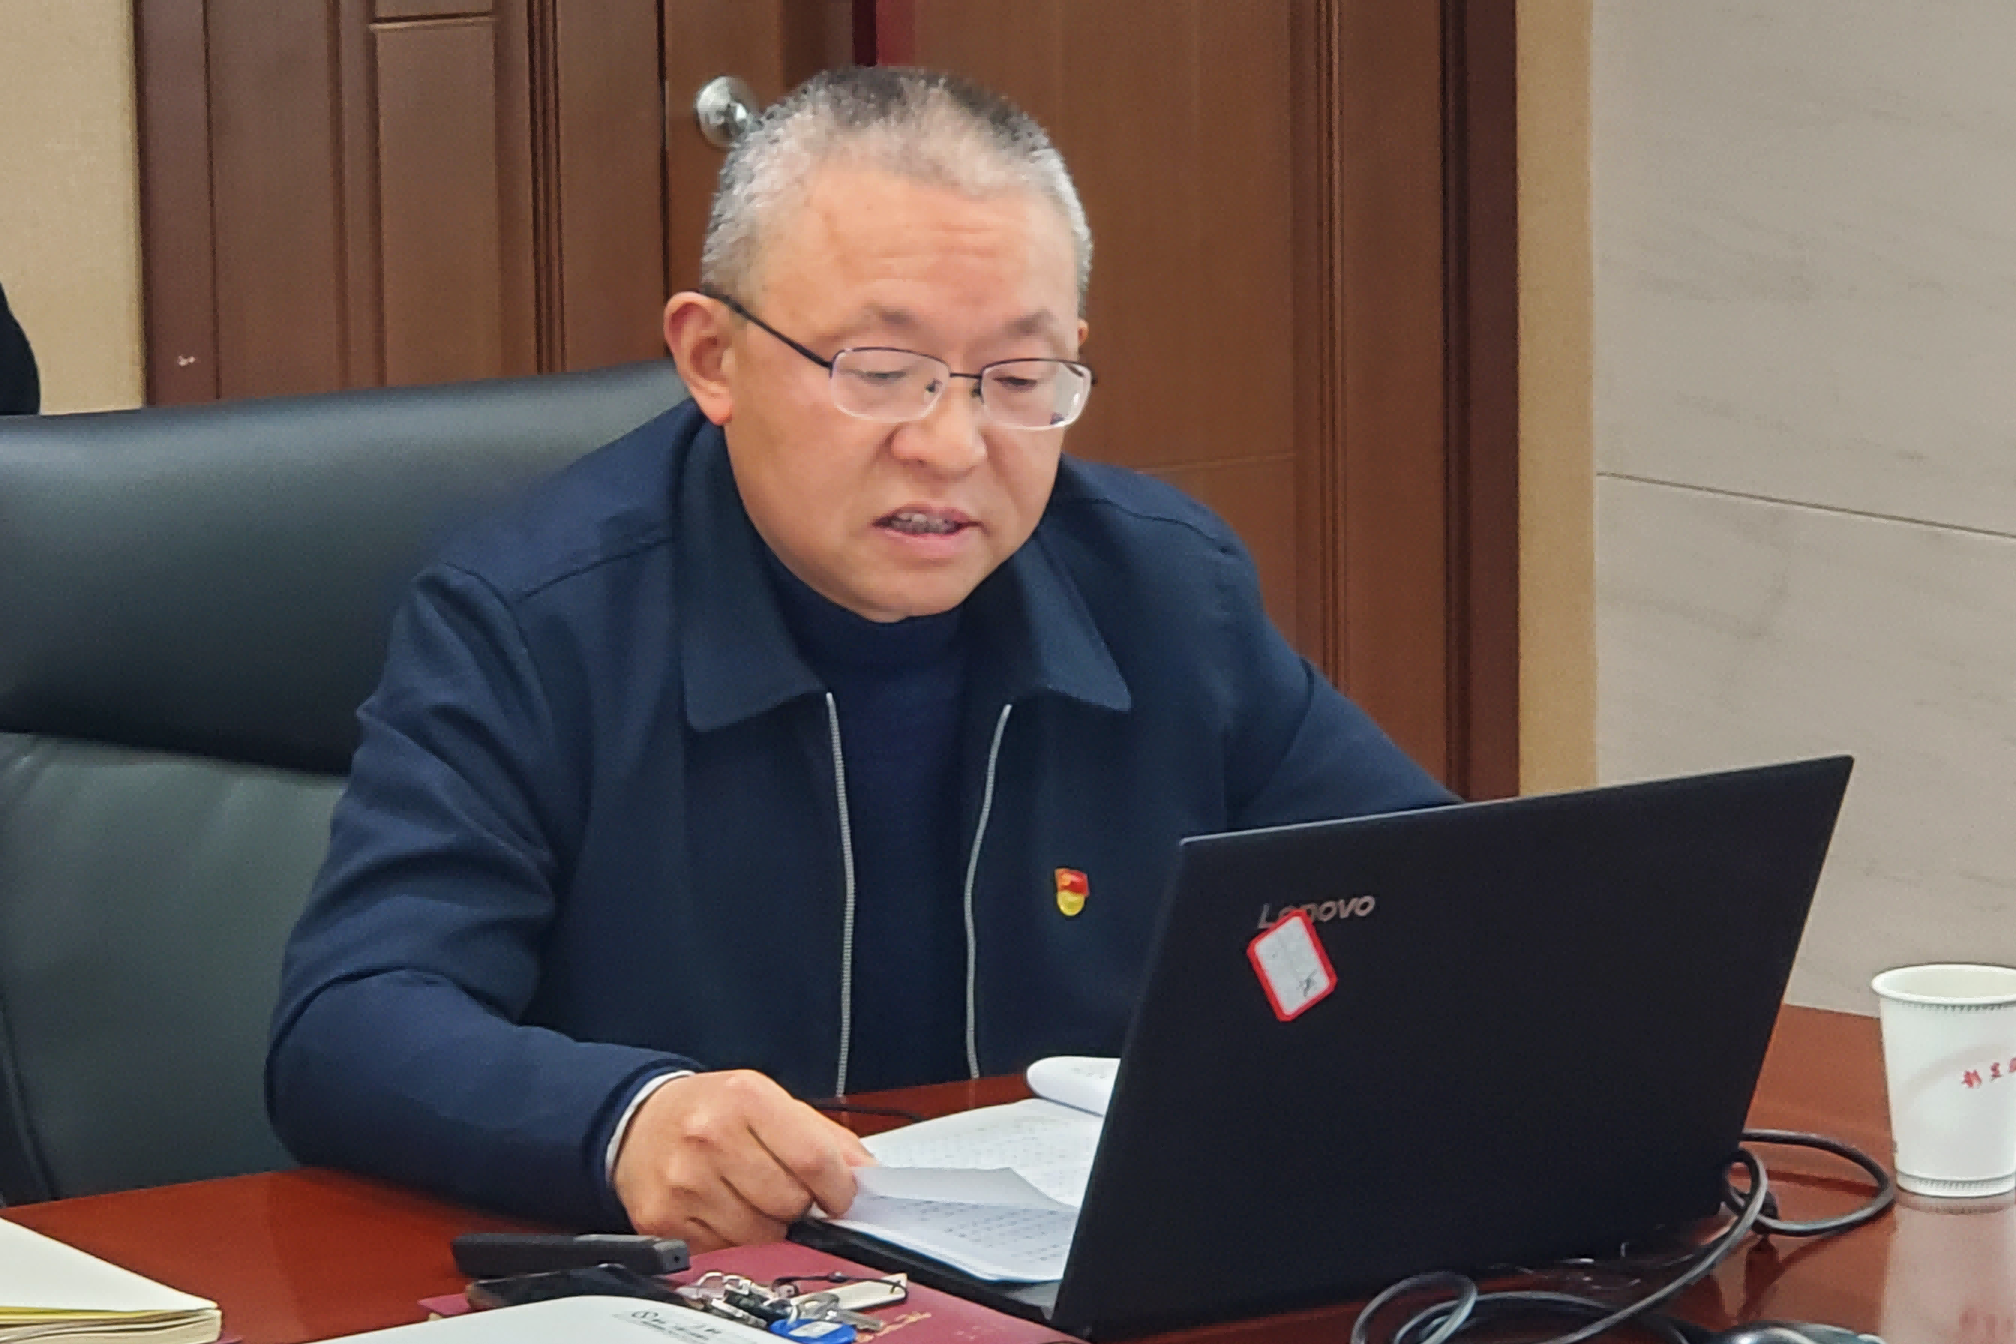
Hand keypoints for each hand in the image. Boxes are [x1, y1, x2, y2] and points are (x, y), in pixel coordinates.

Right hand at [611, 1070, 873, 1250]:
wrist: (640, 1122)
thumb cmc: (710, 1110)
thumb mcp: (770, 1101)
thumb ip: (824, 1138)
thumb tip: (865, 1177)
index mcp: (745, 1098)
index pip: (813, 1159)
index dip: (838, 1187)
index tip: (840, 1195)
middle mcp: (710, 1136)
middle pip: (789, 1201)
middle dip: (799, 1203)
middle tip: (783, 1186)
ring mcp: (684, 1181)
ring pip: (761, 1234)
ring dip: (768, 1224)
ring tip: (749, 1194)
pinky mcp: (664, 1220)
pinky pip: (726, 1250)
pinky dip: (735, 1238)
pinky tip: (722, 1207)